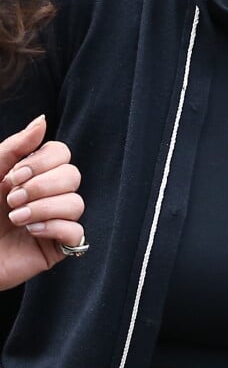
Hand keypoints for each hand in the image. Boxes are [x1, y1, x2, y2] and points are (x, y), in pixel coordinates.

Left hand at [0, 116, 84, 289]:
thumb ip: (15, 147)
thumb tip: (42, 120)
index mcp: (32, 175)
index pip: (62, 154)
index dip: (43, 161)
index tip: (14, 176)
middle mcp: (47, 195)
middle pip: (73, 175)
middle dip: (41, 186)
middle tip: (12, 200)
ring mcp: (53, 221)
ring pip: (76, 203)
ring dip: (44, 208)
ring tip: (16, 219)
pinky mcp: (55, 248)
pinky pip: (76, 232)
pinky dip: (55, 227)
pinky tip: (31, 232)